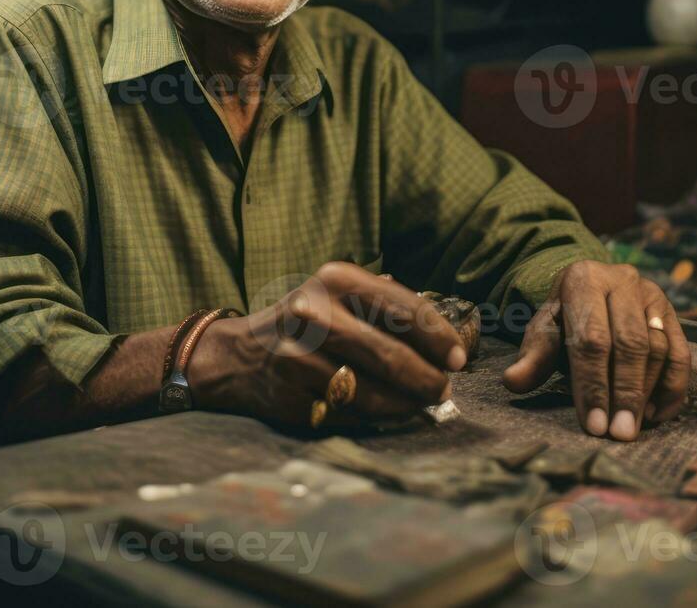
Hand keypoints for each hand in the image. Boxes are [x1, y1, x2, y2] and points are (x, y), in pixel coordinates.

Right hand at [186, 261, 466, 426]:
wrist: (237, 354)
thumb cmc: (306, 323)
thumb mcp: (339, 296)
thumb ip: (388, 309)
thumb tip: (447, 346)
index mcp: (335, 280)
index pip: (403, 309)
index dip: (438, 337)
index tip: (458, 359)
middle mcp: (314, 313)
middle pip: (391, 354)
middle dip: (428, 378)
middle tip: (443, 390)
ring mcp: (298, 356)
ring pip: (373, 391)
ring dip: (407, 404)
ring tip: (421, 404)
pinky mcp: (290, 394)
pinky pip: (348, 413)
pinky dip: (376, 416)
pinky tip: (385, 412)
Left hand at [503, 261, 689, 440]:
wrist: (593, 285)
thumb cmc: (565, 315)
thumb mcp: (544, 328)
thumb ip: (533, 355)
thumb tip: (513, 382)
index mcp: (584, 280)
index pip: (591, 338)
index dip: (593, 384)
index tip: (594, 425)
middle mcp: (623, 281)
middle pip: (630, 344)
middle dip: (625, 393)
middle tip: (620, 433)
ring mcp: (652, 294)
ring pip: (658, 348)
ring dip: (648, 393)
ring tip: (634, 426)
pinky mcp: (672, 312)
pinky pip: (681, 353)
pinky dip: (672, 388)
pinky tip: (656, 415)